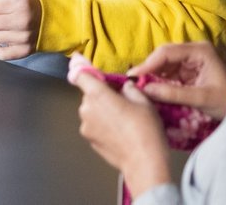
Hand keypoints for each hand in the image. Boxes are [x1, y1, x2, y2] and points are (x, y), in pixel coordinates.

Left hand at [71, 72, 172, 194]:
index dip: (81, 68)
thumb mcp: (143, 101)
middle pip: (89, 94)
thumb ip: (130, 89)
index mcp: (98, 95)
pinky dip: (103, 125)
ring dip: (102, 111)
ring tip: (123, 120)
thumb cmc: (145, 131)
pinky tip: (120, 131)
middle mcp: (87, 109)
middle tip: (122, 101)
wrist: (144, 162)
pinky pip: (94, 125)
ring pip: (91, 111)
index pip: (81, 75)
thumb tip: (125, 86)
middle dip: (102, 95)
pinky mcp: (89, 140)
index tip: (80, 63)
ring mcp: (85, 126)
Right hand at [128, 41, 225, 118]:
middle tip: (133, 83)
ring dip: (151, 76)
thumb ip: (174, 94)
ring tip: (138, 87)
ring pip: (162, 65)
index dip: (148, 63)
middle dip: (148, 69)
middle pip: (162, 56)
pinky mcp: (186, 71)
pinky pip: (166, 73)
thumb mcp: (201, 99)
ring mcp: (189, 61)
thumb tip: (145, 89)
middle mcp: (193, 51)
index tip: (133, 76)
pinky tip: (149, 89)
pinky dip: (157, 81)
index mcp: (200, 51)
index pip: (167, 52)